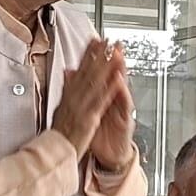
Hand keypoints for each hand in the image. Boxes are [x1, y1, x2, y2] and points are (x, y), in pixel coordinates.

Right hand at [52, 39, 126, 158]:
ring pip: (95, 82)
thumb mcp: (60, 108)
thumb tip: (68, 73)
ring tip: (114, 51)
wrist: (52, 153)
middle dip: (98, 54)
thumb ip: (66, 90)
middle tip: (107, 39)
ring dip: (106, 65)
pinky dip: (109, 89)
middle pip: (87, 72)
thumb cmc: (58, 135)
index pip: (79, 70)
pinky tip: (117, 78)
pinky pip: (100, 101)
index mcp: (68, 96)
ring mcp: (81, 107)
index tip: (95, 40)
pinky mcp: (88, 118)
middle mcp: (74, 98)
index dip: (87, 53)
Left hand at [89, 43, 135, 170]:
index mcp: (102, 97)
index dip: (98, 57)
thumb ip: (81, 90)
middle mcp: (113, 100)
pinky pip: (124, 106)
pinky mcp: (125, 120)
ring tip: (118, 55)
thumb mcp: (88, 110)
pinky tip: (120, 82)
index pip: (101, 73)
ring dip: (120, 70)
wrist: (110, 155)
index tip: (95, 40)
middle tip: (112, 42)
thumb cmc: (100, 134)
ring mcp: (120, 109)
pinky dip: (122, 94)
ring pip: (121, 87)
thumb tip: (70, 73)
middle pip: (113, 75)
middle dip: (113, 58)